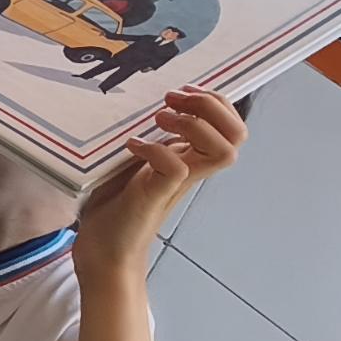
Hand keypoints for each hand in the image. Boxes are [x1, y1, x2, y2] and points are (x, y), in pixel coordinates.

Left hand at [77, 87, 244, 278]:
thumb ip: (154, 140)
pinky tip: (132, 146)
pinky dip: (155, 149)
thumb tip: (151, 108)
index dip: (215, 101)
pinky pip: (176, 168)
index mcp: (190, 157)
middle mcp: (191, 169)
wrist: (102, 248)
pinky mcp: (155, 196)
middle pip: (238, 134)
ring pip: (224, 152)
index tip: (183, 92)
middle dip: (210, 106)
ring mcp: (176, 183)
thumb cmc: (116, 203)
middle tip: (170, 102)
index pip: (232, 125)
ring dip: (192, 125)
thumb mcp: (138, 161)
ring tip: (157, 121)